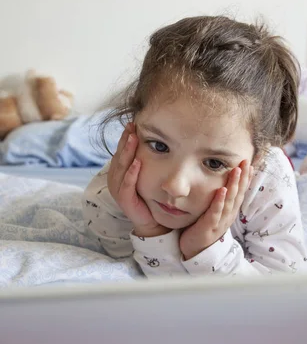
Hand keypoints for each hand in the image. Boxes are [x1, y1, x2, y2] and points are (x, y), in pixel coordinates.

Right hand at [108, 123, 168, 237]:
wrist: (150, 220)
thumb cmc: (148, 196)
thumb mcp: (145, 175)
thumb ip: (144, 160)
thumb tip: (155, 140)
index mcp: (118, 171)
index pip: (121, 150)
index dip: (126, 137)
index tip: (133, 123)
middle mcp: (115, 178)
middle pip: (119, 155)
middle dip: (125, 140)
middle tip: (132, 126)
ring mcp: (117, 188)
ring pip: (121, 167)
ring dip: (127, 152)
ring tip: (133, 139)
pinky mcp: (124, 199)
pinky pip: (127, 184)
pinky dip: (131, 173)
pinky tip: (137, 163)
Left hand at [180, 160, 252, 259]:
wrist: (195, 251)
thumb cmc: (203, 229)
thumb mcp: (214, 213)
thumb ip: (219, 201)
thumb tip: (222, 184)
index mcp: (230, 212)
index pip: (240, 193)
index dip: (245, 179)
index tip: (249, 165)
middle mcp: (228, 216)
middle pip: (238, 195)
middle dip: (243, 178)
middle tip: (246, 162)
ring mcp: (220, 221)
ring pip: (229, 201)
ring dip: (234, 185)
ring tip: (236, 171)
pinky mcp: (209, 226)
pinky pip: (215, 212)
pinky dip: (219, 201)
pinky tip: (222, 190)